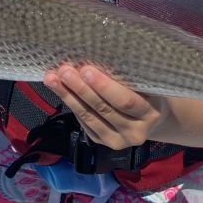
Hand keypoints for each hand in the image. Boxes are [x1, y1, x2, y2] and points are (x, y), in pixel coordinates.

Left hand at [43, 64, 166, 149]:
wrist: (149, 119)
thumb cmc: (145, 92)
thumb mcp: (143, 84)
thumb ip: (125, 78)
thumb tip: (94, 59)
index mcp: (149, 114)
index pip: (125, 101)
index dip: (104, 86)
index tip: (86, 69)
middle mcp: (135, 132)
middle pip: (103, 109)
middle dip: (81, 89)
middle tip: (64, 71)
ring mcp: (118, 141)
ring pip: (89, 117)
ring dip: (68, 96)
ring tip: (53, 79)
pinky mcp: (102, 143)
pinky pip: (84, 123)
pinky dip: (71, 105)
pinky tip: (60, 90)